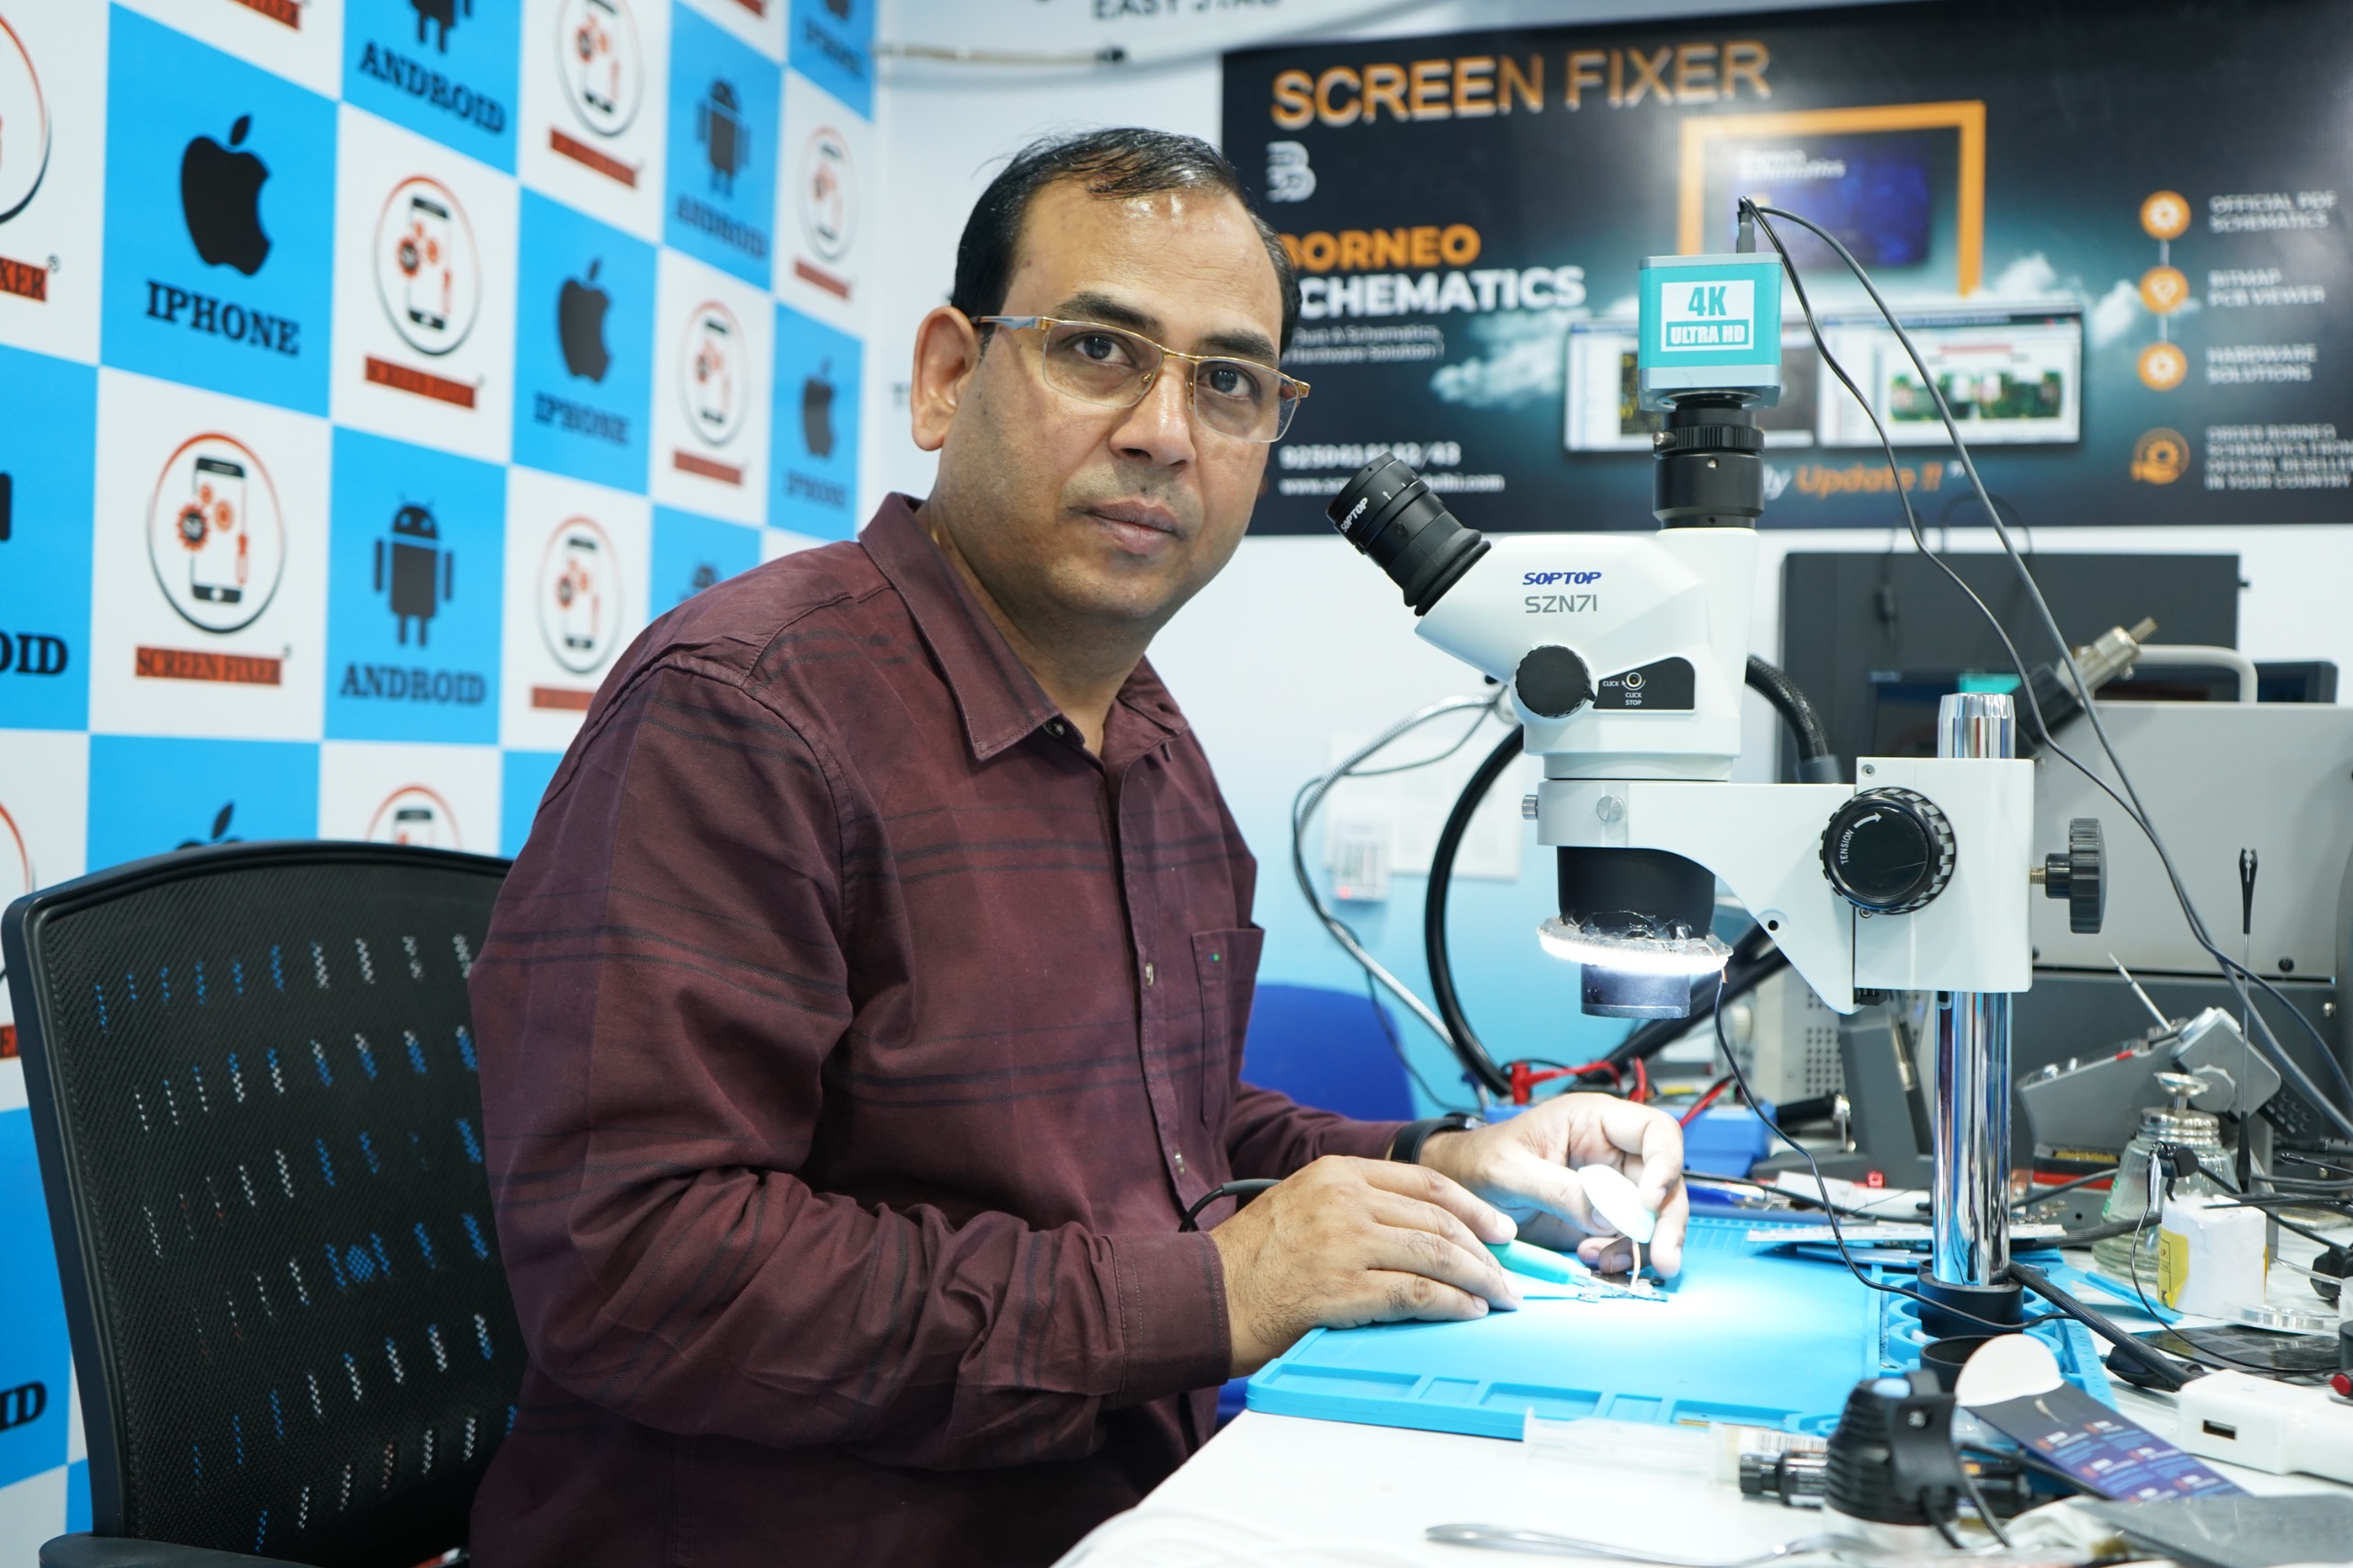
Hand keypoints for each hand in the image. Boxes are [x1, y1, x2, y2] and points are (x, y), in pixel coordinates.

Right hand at [1206, 1155, 1521, 1376]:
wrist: (1203, 1296)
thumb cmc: (1248, 1260)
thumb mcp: (1298, 1205)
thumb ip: (1351, 1206)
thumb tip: (1417, 1233)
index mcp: (1335, 1172)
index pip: (1425, 1182)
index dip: (1471, 1207)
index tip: (1498, 1228)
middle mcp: (1344, 1200)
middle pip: (1439, 1220)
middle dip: (1484, 1250)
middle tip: (1508, 1274)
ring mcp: (1345, 1243)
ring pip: (1437, 1255)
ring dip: (1479, 1280)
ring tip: (1499, 1298)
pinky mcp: (1344, 1289)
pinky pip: (1417, 1294)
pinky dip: (1452, 1304)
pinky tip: (1468, 1312)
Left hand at [1415, 1094, 1688, 1277]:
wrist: (1462, 1188)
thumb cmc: (1481, 1160)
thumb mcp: (1509, 1170)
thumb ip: (1556, 1188)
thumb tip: (1606, 1215)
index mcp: (1593, 1121)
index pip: (1654, 1131)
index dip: (1665, 1163)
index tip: (1650, 1199)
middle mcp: (1612, 1153)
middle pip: (1665, 1181)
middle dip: (1667, 1222)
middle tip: (1664, 1258)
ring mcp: (1611, 1188)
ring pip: (1654, 1216)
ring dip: (1643, 1246)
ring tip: (1606, 1262)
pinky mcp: (1603, 1220)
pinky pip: (1630, 1240)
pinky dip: (1623, 1256)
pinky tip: (1596, 1260)